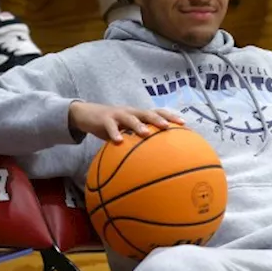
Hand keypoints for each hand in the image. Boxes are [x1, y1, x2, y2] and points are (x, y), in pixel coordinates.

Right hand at [68, 101, 183, 143]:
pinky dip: (114, 133)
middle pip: (147, 113)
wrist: (87, 114)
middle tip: (167, 128)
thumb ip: (139, 140)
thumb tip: (157, 158)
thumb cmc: (112, 126)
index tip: (184, 124)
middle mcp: (131, 112)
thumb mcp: (127, 131)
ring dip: (138, 125)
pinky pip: (110, 127)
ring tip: (145, 133)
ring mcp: (118, 114)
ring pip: (130, 118)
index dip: (170, 116)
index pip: (158, 112)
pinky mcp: (104, 119)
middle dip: (158, 119)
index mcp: (139, 114)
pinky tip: (118, 141)